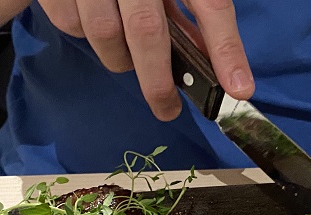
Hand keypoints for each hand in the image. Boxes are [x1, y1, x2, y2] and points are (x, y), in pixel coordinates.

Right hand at [37, 0, 253, 120]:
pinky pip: (71, 24)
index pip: (211, 5)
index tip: (239, 88)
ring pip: (104, 34)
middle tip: (167, 108)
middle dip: (158, 82)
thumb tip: (210, 60)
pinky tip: (96, 21)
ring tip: (127, 53)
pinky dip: (85, 35)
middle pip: (147, 31)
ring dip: (119, 57)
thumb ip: (191, 11)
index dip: (226, 50)